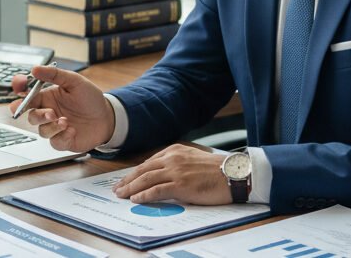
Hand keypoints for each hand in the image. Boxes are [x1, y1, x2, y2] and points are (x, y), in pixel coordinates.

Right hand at [9, 64, 114, 151]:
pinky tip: (72, 130)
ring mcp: (54, 127)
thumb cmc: (90, 99)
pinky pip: (54, 141)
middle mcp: (48, 112)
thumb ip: (54, 74)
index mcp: (47, 97)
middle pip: (30, 115)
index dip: (19, 94)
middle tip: (49, 113)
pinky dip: (62, 136)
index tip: (19, 91)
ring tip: (65, 121)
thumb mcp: (74, 81)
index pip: (27, 96)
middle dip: (36, 115)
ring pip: (41, 130)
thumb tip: (35, 69)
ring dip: (51, 126)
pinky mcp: (62, 140)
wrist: (107, 117)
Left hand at [112, 144, 230, 204]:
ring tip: (121, 194)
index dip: (135, 172)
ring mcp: (176, 171)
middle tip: (117, 188)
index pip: (148, 162)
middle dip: (127, 179)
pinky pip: (156, 190)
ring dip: (131, 187)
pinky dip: (144, 195)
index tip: (126, 179)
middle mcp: (172, 158)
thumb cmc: (216, 170)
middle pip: (143, 170)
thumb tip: (162, 176)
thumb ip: (177, 164)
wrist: (234, 174)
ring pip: (146, 179)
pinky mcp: (181, 184)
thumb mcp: (192, 159)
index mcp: (174, 151)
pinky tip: (136, 198)